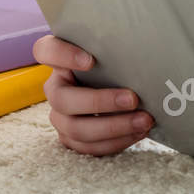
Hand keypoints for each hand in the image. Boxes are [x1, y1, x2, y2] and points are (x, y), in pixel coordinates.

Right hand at [33, 35, 154, 156]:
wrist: (123, 88)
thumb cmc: (119, 63)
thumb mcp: (115, 51)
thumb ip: (118, 47)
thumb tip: (147, 46)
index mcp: (60, 60)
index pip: (46, 50)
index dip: (63, 56)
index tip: (91, 61)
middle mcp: (55, 88)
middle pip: (63, 99)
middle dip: (99, 102)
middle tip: (133, 99)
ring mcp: (61, 116)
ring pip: (76, 128)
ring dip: (113, 127)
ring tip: (144, 121)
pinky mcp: (72, 137)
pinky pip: (88, 147)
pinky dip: (116, 141)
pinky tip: (139, 132)